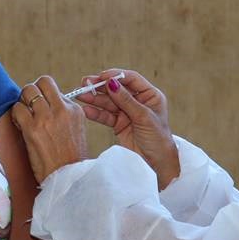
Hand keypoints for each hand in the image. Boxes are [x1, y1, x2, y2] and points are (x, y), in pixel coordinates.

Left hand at [11, 76, 88, 183]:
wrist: (67, 177)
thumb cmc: (70, 158)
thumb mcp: (76, 130)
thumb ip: (64, 114)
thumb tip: (47, 102)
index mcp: (74, 110)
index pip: (54, 89)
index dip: (44, 96)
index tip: (40, 107)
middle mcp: (62, 110)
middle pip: (42, 82)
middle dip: (32, 91)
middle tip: (29, 105)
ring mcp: (46, 117)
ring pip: (28, 91)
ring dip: (22, 102)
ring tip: (24, 115)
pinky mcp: (32, 128)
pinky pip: (17, 108)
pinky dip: (16, 115)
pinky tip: (20, 125)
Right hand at [74, 69, 178, 189]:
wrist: (156, 163)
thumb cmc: (157, 139)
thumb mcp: (143, 117)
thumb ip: (126, 100)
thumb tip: (111, 83)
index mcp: (150, 95)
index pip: (131, 79)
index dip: (116, 75)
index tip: (101, 76)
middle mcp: (138, 101)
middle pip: (117, 89)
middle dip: (101, 86)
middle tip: (85, 83)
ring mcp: (127, 112)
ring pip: (109, 102)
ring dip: (95, 98)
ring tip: (81, 95)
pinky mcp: (119, 124)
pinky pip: (106, 116)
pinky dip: (96, 113)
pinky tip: (86, 110)